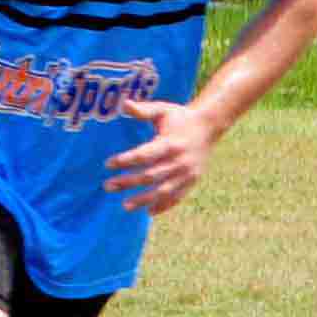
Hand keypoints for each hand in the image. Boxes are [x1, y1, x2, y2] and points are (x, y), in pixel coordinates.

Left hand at [103, 100, 219, 213]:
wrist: (209, 126)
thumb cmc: (180, 117)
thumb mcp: (163, 110)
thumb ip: (143, 109)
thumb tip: (124, 104)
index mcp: (171, 143)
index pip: (145, 155)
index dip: (126, 160)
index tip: (108, 164)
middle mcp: (180, 161)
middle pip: (150, 176)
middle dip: (128, 182)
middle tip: (107, 186)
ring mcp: (187, 173)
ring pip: (163, 190)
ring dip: (144, 199)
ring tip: (125, 205)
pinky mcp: (192, 180)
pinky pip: (178, 196)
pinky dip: (165, 205)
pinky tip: (149, 212)